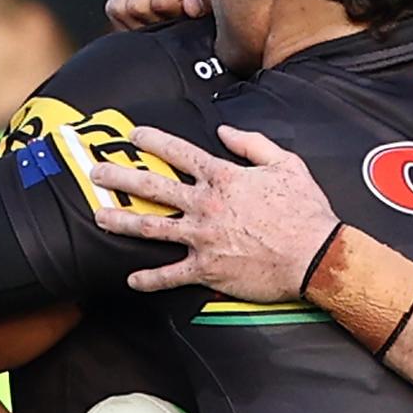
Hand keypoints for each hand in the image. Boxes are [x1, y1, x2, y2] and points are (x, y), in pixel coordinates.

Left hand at [90, 125, 339, 301]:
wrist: (315, 255)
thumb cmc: (305, 211)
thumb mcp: (286, 163)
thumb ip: (252, 144)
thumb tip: (225, 132)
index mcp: (224, 178)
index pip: (180, 153)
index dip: (154, 141)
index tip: (135, 135)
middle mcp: (206, 206)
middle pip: (153, 187)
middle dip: (120, 176)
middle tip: (97, 172)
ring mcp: (203, 239)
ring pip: (151, 229)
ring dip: (122, 221)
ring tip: (99, 217)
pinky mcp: (206, 269)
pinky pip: (170, 275)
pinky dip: (149, 280)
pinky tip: (131, 280)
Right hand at [104, 0, 209, 29]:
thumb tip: (190, 5)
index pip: (161, 1)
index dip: (177, 16)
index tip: (194, 15)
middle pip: (136, 6)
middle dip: (159, 19)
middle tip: (181, 18)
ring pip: (121, 8)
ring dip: (144, 20)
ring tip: (170, 16)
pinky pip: (115, 7)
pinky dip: (132, 19)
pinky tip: (157, 17)